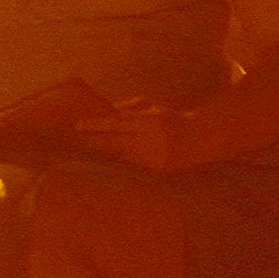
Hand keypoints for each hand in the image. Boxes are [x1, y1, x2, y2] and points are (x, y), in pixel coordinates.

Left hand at [74, 97, 197, 173]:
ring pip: (122, 155)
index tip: (78, 124)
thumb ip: (132, 108)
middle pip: (116, 142)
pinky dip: (120, 160)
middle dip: (95, 141)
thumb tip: (107, 110)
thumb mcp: (154, 108)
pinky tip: (106, 159)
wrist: (204, 138)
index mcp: (151, 121)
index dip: (97, 125)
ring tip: (84, 149)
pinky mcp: (159, 169)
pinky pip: (133, 164)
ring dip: (104, 152)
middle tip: (75, 140)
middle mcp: (153, 140)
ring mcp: (156, 157)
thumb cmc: (174, 119)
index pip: (118, 123)